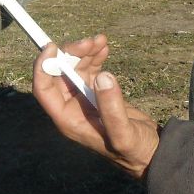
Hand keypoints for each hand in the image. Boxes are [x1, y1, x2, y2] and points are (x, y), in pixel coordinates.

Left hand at [32, 35, 159, 178]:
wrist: (150, 152)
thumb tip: (102, 77)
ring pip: (74, 68)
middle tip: (90, 42)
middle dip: (71, 54)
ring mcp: (83, 99)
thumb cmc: (134, 151)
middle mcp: (72, 107)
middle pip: (59, 74)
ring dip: (84, 52)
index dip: (44, 67)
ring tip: (100, 41)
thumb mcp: (123, 133)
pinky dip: (94, 57)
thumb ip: (112, 108)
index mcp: (68, 119)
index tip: (53, 47)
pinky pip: (89, 70)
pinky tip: (104, 48)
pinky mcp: (96, 93)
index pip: (44, 90)